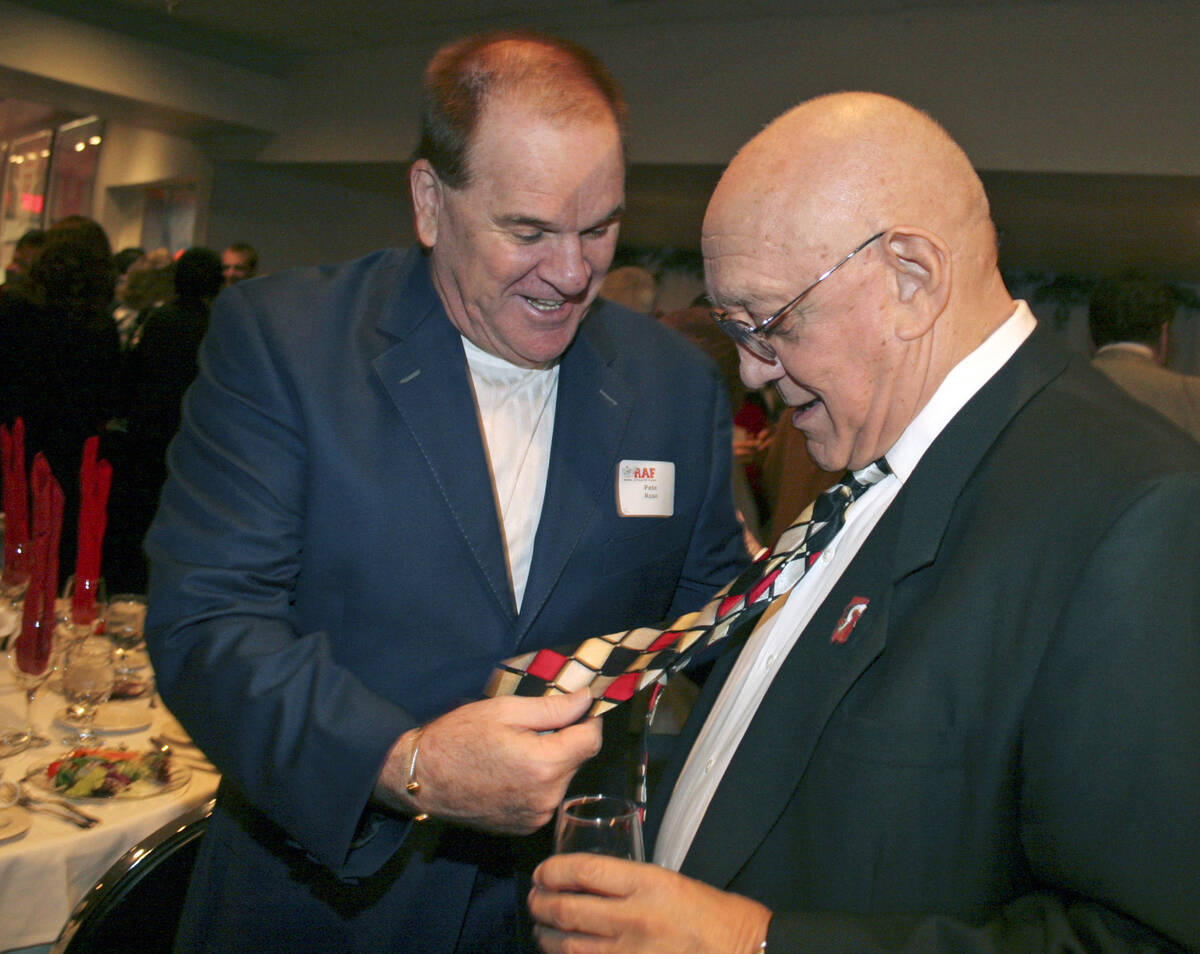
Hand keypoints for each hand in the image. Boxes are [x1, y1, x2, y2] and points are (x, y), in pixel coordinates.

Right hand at [375, 690, 600, 834]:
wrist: (421, 779)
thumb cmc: (458, 738)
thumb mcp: (504, 710)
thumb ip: (552, 707)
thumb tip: (586, 700)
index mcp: (544, 765)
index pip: (592, 740)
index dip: (589, 719)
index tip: (579, 707)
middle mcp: (546, 797)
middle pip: (577, 759)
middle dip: (565, 740)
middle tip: (533, 727)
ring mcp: (536, 816)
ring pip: (562, 779)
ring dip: (551, 762)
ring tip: (516, 750)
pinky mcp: (524, 827)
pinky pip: (546, 797)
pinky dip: (538, 782)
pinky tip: (511, 771)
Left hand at [530, 853, 770, 953]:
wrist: (746, 953)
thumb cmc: (715, 917)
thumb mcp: (672, 883)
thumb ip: (632, 884)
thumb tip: (591, 885)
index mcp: (648, 883)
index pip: (584, 870)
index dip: (553, 870)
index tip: (543, 872)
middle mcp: (635, 918)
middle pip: (569, 908)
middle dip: (541, 903)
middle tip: (534, 900)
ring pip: (569, 946)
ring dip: (547, 936)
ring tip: (541, 928)